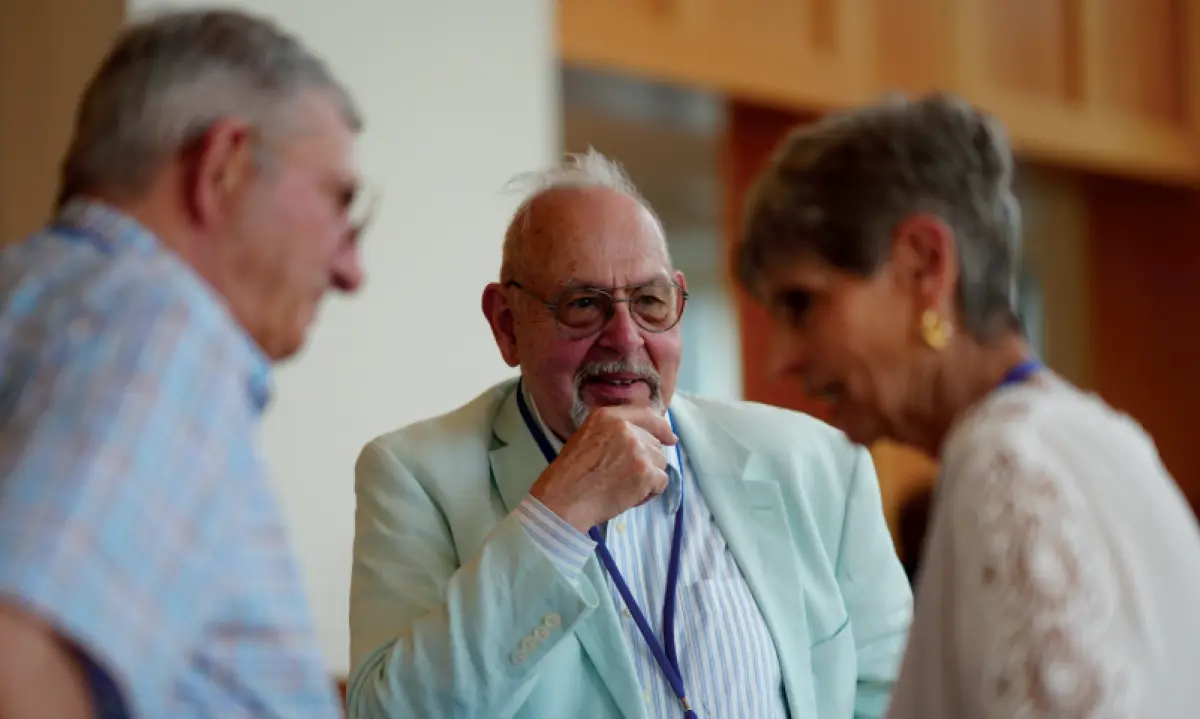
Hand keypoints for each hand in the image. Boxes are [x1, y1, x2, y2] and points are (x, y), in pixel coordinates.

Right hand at [529, 405, 677, 532]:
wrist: (564, 499)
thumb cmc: (570, 475)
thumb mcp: (587, 437)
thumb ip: (613, 431)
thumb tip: (645, 437)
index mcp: (608, 416)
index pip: (647, 414)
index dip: (662, 427)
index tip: (670, 438)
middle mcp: (626, 428)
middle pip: (655, 443)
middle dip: (647, 460)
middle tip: (624, 476)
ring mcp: (638, 450)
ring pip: (660, 463)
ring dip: (648, 477)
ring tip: (624, 487)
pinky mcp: (646, 473)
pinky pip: (661, 481)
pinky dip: (650, 492)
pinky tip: (629, 496)